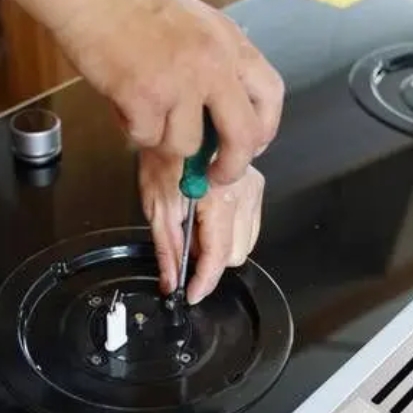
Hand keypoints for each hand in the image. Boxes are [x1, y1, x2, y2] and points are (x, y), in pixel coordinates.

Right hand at [50, 0, 283, 185]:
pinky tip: (123, 99)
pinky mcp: (146, 98)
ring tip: (143, 107)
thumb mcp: (195, 24)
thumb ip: (215, 65)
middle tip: (216, 174)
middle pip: (244, 135)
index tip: (251, 145)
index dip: (264, 128)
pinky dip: (132, 127)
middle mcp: (213, 63)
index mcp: (229, 41)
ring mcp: (181, 82)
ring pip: (186, 145)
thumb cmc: (131, 5)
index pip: (270, 94)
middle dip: (232, 165)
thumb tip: (220, 119)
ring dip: (163, 138)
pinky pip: (147, 138)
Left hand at [139, 149, 263, 304]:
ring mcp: (253, 188)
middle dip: (209, 258)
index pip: (217, 255)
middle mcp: (243, 193)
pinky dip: (231, 231)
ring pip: (245, 244)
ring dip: (221, 245)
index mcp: (217, 198)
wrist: (179, 120)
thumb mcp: (156, 204)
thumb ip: (166, 247)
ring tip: (198, 223)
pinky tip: (212, 215)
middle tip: (186, 241)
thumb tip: (171, 281)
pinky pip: (250, 227)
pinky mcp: (257, 186)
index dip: (204, 281)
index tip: (192, 293)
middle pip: (234, 255)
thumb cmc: (164, 154)